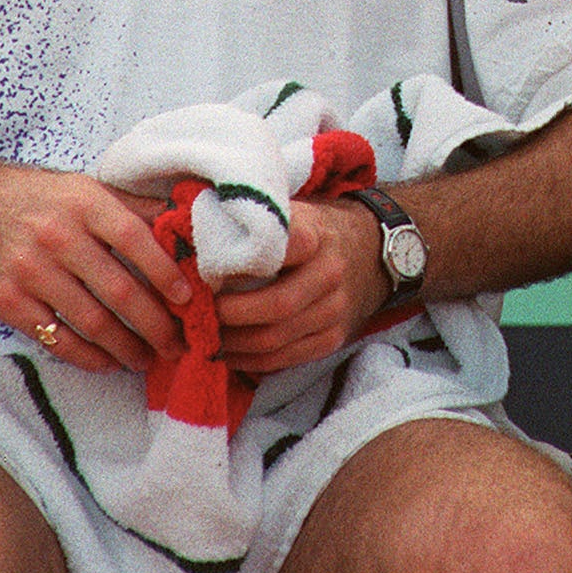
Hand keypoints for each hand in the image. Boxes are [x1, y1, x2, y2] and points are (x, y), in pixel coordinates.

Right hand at [0, 162, 189, 374]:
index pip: (136, 239)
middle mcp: (57, 236)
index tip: (187, 299)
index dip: (165, 272)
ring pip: (91, 321)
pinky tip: (108, 361)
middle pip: (119, 290)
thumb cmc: (38, 199)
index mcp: (85, 203)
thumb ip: (135, 207)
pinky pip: (56, 339)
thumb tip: (188, 222)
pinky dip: (88, 357)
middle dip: (155, 324)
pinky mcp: (7, 301)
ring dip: (126, 347)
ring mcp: (29, 271)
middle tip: (177, 344)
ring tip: (147, 358)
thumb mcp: (85, 189)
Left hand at [213, 196, 391, 374]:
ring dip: (234, 343)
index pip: (276, 249)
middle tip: (199, 313)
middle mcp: (330, 274)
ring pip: (275, 340)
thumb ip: (256, 219)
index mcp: (316, 236)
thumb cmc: (317, 231)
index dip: (236, 266)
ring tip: (206, 335)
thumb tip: (203, 229)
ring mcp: (334, 311)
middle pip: (274, 306)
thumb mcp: (294, 211)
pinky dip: (250, 361)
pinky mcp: (332, 339)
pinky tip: (229, 352)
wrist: (372, 252)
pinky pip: (284, 360)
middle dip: (230, 315)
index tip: (206, 272)